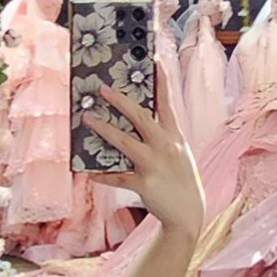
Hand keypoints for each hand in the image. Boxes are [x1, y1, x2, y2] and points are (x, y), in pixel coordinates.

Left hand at [80, 61, 203, 238]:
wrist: (189, 215)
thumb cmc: (181, 182)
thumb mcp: (179, 155)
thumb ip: (163, 138)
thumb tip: (139, 123)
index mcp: (175, 137)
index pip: (168, 104)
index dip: (161, 82)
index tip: (154, 61)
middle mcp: (166, 147)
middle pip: (141, 117)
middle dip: (121, 101)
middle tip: (103, 88)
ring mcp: (155, 165)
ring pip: (125, 142)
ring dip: (104, 129)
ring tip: (87, 118)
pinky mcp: (145, 183)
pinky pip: (118, 177)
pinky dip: (102, 175)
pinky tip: (88, 173)